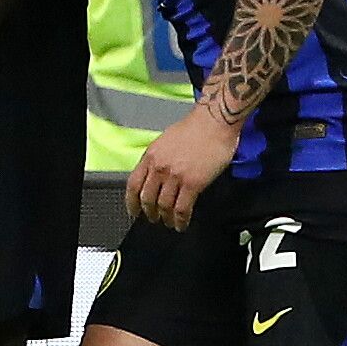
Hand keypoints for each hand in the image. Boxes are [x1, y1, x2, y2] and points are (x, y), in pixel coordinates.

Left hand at [125, 106, 240, 229]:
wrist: (215, 121)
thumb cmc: (196, 127)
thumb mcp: (166, 140)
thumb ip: (158, 158)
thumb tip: (156, 174)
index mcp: (151, 155)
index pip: (133, 185)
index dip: (132, 202)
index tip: (134, 210)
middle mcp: (159, 167)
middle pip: (147, 199)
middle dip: (149, 213)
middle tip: (153, 219)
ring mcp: (175, 176)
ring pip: (164, 206)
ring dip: (166, 218)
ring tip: (169, 223)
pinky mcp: (193, 183)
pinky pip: (182, 209)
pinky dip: (180, 220)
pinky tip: (182, 224)